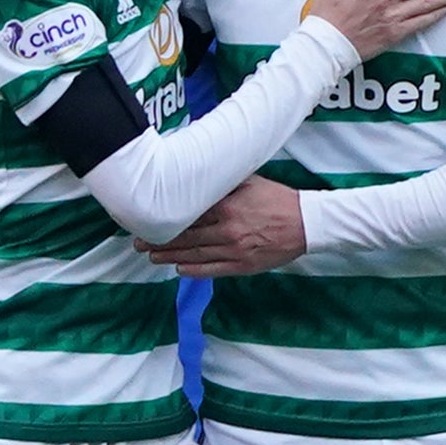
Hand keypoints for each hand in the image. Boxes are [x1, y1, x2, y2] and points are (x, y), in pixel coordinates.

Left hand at [138, 177, 305, 275]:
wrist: (306, 224)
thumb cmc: (277, 199)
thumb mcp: (250, 182)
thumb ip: (224, 181)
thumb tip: (198, 173)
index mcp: (226, 207)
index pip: (187, 215)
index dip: (165, 220)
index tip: (146, 220)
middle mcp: (227, 230)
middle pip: (186, 237)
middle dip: (159, 241)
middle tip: (139, 243)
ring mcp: (234, 250)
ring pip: (195, 255)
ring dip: (171, 257)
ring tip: (152, 257)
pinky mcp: (243, 266)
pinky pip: (213, 270)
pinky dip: (194, 271)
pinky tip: (179, 269)